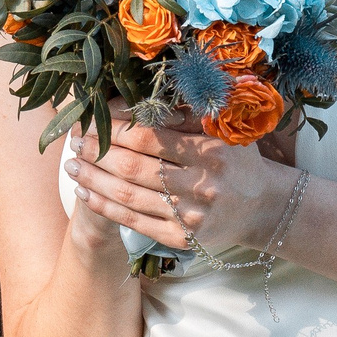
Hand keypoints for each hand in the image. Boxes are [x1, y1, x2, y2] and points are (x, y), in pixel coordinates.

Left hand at [64, 118, 293, 255]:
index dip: (115, 129)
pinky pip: (135, 223)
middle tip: (74, 143)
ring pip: (128, 197)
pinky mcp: (183, 239)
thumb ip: (186, 114)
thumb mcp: (222, 131)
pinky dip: (105, 208)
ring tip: (72, 167)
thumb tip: (137, 97)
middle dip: (97, 154)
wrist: (264, 207)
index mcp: (211, 151)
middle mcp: (202, 185)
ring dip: (93, 180)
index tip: (93, 122)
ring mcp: (191, 216)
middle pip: (133, 168)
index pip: (150, 137)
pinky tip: (86, 194)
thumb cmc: (237, 160)